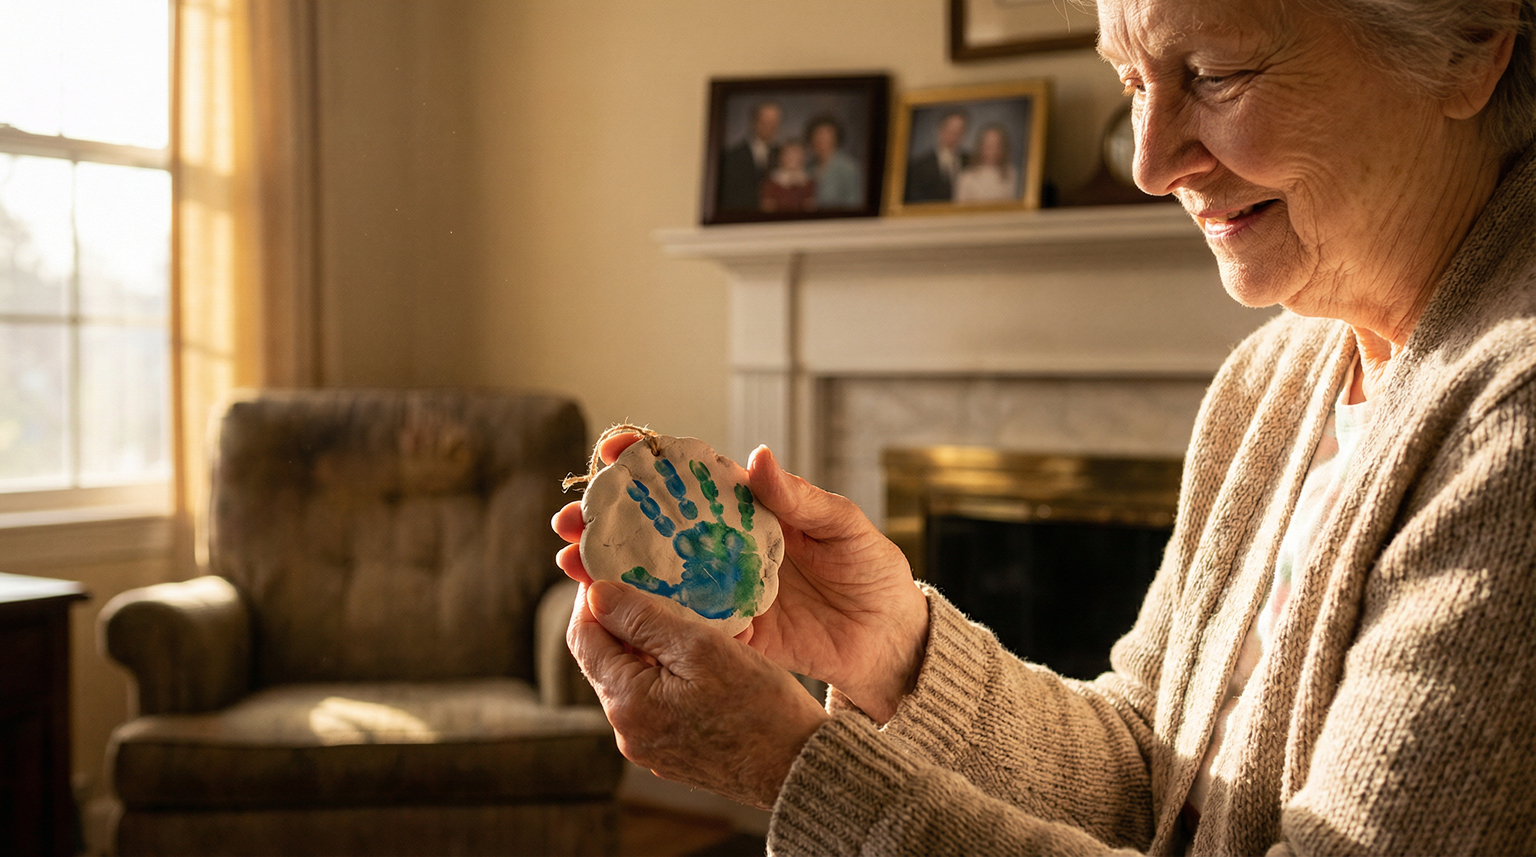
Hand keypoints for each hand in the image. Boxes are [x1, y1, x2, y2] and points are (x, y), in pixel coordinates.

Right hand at [554, 432, 927, 721]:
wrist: (888, 637)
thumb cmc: (872, 569)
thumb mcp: (844, 525)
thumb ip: (801, 497)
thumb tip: (759, 457)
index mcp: (751, 508)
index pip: (692, 476)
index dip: (650, 461)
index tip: (614, 451)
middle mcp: (726, 545)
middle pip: (656, 528)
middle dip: (608, 519)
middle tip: (568, 518)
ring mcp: (722, 589)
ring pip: (654, 575)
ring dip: (609, 568)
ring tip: (569, 562)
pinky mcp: (727, 633)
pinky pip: (678, 625)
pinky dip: (640, 617)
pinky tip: (605, 611)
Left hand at [568, 578, 827, 808]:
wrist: (799, 768)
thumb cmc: (759, 705)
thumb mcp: (701, 647)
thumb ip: (643, 619)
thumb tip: (595, 594)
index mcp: (626, 703)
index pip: (583, 638)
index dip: (594, 598)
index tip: (617, 570)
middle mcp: (627, 731)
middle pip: (607, 659)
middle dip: (627, 621)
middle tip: (661, 586)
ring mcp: (649, 746)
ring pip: (634, 679)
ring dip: (652, 647)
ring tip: (689, 619)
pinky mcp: (672, 753)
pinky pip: (656, 702)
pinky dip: (669, 674)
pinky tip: (702, 658)